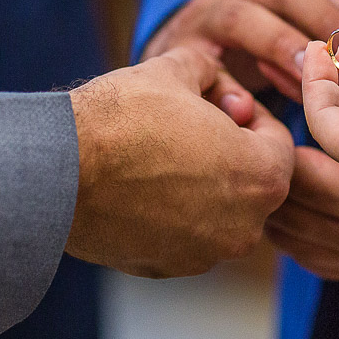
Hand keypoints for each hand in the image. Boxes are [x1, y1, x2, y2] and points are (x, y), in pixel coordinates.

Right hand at [68, 48, 294, 277]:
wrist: (58, 169)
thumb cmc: (123, 117)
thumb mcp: (176, 70)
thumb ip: (211, 70)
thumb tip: (216, 73)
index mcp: (261, 177)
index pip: (280, 143)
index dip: (251, 115)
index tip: (219, 103)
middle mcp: (244, 227)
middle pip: (251, 181)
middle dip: (229, 150)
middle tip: (188, 123)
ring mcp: (204, 255)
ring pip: (218, 211)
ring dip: (201, 183)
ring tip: (160, 151)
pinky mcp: (165, 269)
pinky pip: (184, 235)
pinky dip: (171, 212)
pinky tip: (137, 184)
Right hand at [142, 0, 338, 101]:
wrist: (168, 62)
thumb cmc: (240, 49)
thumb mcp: (285, 30)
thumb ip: (333, 22)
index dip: (333, 13)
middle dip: (313, 23)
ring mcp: (197, 23)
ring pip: (237, 22)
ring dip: (273, 48)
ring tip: (302, 82)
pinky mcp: (175, 58)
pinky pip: (200, 69)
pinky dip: (224, 90)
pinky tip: (246, 112)